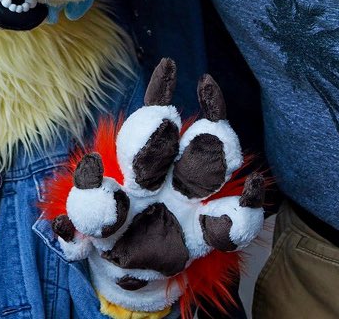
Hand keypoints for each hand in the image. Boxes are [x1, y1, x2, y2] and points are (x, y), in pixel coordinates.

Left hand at [50, 58, 263, 318]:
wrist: (130, 273)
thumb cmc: (109, 236)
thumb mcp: (88, 224)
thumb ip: (85, 206)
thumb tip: (89, 169)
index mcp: (139, 161)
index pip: (151, 119)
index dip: (161, 92)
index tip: (169, 66)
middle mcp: (172, 170)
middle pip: (185, 138)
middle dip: (183, 129)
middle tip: (172, 112)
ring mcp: (195, 198)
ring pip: (217, 163)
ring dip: (220, 148)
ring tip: (219, 137)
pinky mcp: (212, 231)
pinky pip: (239, 217)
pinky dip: (250, 207)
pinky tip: (254, 191)